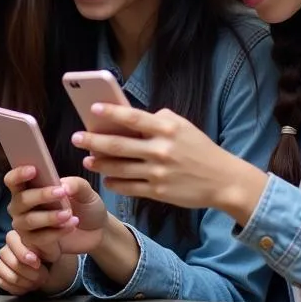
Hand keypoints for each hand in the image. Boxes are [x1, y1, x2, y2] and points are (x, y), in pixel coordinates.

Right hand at [0, 230, 79, 296]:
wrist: (44, 267)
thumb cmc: (46, 254)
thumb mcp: (50, 245)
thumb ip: (51, 237)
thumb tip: (64, 227)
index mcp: (16, 235)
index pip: (12, 241)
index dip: (24, 254)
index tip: (37, 262)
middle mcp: (6, 247)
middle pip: (13, 262)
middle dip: (30, 273)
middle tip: (44, 276)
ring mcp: (1, 261)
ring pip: (11, 276)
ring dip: (27, 282)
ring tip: (38, 281)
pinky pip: (4, 284)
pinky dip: (19, 289)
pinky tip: (28, 286)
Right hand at [5, 167, 106, 257]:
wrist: (97, 231)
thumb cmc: (85, 205)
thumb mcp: (85, 191)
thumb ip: (75, 184)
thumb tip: (63, 186)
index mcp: (29, 188)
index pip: (13, 180)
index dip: (18, 174)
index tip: (33, 170)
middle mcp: (22, 206)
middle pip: (21, 200)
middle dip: (40, 195)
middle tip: (61, 193)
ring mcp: (26, 226)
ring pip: (29, 220)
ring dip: (49, 217)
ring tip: (69, 214)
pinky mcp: (34, 243)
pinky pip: (39, 238)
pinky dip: (56, 232)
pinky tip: (71, 225)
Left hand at [71, 103, 267, 220]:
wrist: (223, 180)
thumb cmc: (200, 149)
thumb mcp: (183, 126)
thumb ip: (158, 120)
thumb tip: (129, 117)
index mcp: (167, 129)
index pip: (132, 118)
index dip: (110, 113)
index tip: (92, 109)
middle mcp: (160, 150)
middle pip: (118, 145)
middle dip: (93, 141)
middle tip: (77, 138)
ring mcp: (158, 172)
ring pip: (119, 168)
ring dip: (99, 164)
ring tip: (87, 160)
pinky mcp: (158, 192)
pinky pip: (129, 187)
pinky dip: (114, 183)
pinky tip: (106, 179)